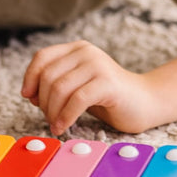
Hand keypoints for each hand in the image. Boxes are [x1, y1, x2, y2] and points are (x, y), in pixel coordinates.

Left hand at [20, 41, 158, 134]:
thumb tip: (31, 94)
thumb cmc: (108, 98)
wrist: (146, 103)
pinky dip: (65, 116)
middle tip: (49, 119)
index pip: (42, 58)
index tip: (30, 98)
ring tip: (56, 125)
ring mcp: (97, 65)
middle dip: (44, 101)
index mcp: (76, 49)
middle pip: (48, 75)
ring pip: (59, 88)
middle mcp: (86, 52)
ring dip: (52, 111)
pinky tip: (63, 127)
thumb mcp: (77, 86)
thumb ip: (56, 85)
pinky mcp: (107, 82)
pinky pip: (76, 100)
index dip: (30, 78)